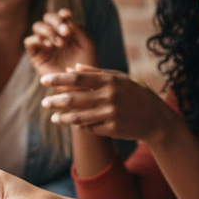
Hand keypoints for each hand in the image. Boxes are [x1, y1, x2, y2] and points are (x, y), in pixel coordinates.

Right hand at [24, 9, 97, 78]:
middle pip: (47, 18)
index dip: (62, 14)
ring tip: (60, 43)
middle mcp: (53, 35)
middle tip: (66, 32)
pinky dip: (37, 39)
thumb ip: (79, 30)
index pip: (60, 16)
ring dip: (48, 31)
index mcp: (66, 31)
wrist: (81, 85)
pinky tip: (49, 46)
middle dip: (56, 21)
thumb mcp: (87, 45)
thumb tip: (67, 19)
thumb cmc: (86, 65)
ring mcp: (43, 45)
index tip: (68, 16)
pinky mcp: (35, 56)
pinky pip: (29, 41)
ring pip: (37, 26)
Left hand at [40, 65, 172, 140]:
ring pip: (79, 117)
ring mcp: (111, 114)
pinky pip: (90, 128)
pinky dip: (81, 126)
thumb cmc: (134, 94)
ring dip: (63, 118)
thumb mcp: (118, 78)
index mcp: (109, 80)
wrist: (155, 118)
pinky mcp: (112, 129)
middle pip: (74, 99)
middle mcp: (109, 96)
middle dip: (55, 101)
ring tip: (54, 118)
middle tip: (43, 103)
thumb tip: (70, 69)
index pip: (78, 79)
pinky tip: (74, 124)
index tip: (43, 81)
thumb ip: (94, 73)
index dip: (58, 80)